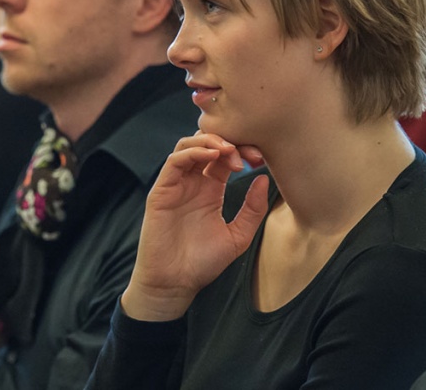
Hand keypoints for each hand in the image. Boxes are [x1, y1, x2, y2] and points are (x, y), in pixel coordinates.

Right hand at [121, 131, 269, 321]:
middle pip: (207, 144)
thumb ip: (252, 209)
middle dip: (230, 141)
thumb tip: (264, 179)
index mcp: (209, 189)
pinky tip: (212, 155)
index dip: (243, 150)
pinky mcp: (161, 190)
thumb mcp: (238, 236)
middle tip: (250, 154)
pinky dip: (193, 152)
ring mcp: (176, 185)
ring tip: (230, 150)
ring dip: (211, 141)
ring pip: (188, 146)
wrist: (175, 283)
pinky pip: (174, 161)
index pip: (224, 156)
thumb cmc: (202, 263)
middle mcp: (192, 182)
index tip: (261, 159)